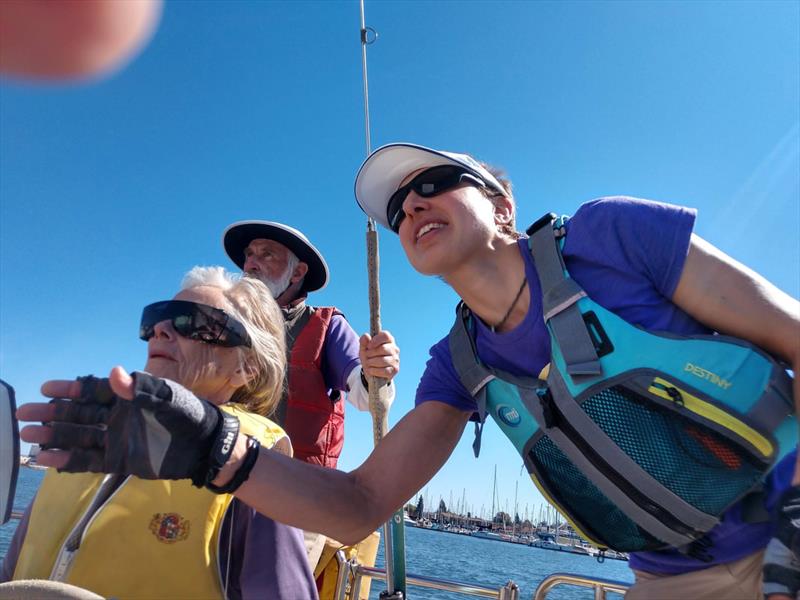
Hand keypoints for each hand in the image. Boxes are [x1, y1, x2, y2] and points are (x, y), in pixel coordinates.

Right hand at [17, 366, 236, 485]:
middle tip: (23, 413)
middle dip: (52, 413)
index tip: (46, 389)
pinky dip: (67, 459)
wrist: (205, 446)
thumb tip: (113, 372)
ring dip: (53, 436)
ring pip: (78, 437)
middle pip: (78, 414)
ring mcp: (116, 439)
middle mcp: (117, 417)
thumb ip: (141, 387)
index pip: (92, 391)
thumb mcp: (168, 397)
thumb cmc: (190, 414)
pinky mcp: (119, 460)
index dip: (69, 389)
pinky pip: (88, 460)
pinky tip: (45, 458)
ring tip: (27, 436)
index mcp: (128, 396)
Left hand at [359, 330, 399, 382]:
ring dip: (371, 362)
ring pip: (383, 360)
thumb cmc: (369, 357)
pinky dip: (374, 370)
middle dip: (371, 353)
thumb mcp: (364, 349)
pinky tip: (371, 370)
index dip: (376, 340)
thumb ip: (363, 341)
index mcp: (388, 340)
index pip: (386, 335)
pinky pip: (384, 370)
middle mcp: (394, 349)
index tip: (369, 346)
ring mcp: (396, 360)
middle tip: (367, 356)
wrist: (371, 372)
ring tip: (368, 363)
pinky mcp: (395, 370)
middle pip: (383, 348)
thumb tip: (366, 336)